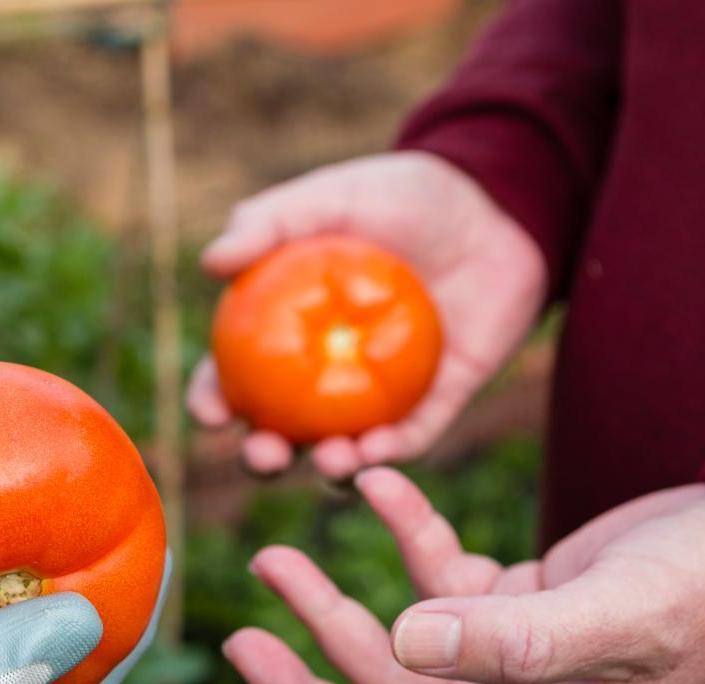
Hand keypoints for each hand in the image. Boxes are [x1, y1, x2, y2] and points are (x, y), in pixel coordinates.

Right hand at [189, 152, 546, 478]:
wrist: (495, 207)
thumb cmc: (402, 196)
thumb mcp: (331, 197)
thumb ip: (268, 222)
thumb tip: (210, 263)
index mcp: (285, 330)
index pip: (234, 376)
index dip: (214, 400)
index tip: (212, 413)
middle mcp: (325, 372)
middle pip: (280, 430)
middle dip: (263, 457)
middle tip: (265, 455)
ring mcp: (379, 394)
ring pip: (343, 448)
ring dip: (330, 467)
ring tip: (332, 458)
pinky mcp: (436, 402)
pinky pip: (410, 438)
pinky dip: (394, 452)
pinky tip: (381, 451)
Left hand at [224, 468, 704, 683]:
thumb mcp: (617, 616)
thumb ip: (514, 637)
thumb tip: (404, 640)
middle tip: (242, 637)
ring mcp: (506, 656)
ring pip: (393, 649)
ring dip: (332, 608)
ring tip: (276, 556)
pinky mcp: (515, 599)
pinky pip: (437, 575)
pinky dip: (402, 535)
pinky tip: (374, 486)